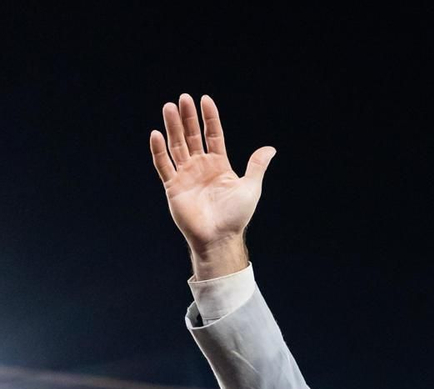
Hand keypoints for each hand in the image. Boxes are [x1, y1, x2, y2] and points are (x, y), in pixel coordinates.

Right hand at [149, 94, 274, 274]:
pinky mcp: (173, 186)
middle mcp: (201, 166)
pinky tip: (156, 134)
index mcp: (219, 165)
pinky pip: (163, 165)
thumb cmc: (236, 216)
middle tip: (183, 98)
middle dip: (188, 118)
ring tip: (169, 107)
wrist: (220, 237)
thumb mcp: (250, 187)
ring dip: (173, 127)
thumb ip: (256, 166)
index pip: (213, 135)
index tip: (205, 100)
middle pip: (192, 136)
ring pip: (177, 145)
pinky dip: (159, 150)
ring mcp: (186, 175)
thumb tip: (270, 148)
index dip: (209, 118)